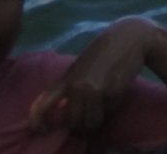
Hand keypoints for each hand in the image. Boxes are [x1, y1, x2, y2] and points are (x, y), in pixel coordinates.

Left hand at [30, 18, 166, 137]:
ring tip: (102, 109)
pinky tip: (115, 96)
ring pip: (91, 122)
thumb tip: (62, 109)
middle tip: (87, 119)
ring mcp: (95, 90)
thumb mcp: (79, 67)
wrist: (129, 36)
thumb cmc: (102, 51)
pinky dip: (111, 108)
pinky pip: (109, 112)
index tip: (45, 130)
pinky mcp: (113, 91)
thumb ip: (69, 87)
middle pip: (72, 122)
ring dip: (96, 120)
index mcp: (64, 80)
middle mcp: (76, 87)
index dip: (37, 123)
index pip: (41, 107)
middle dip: (80, 124)